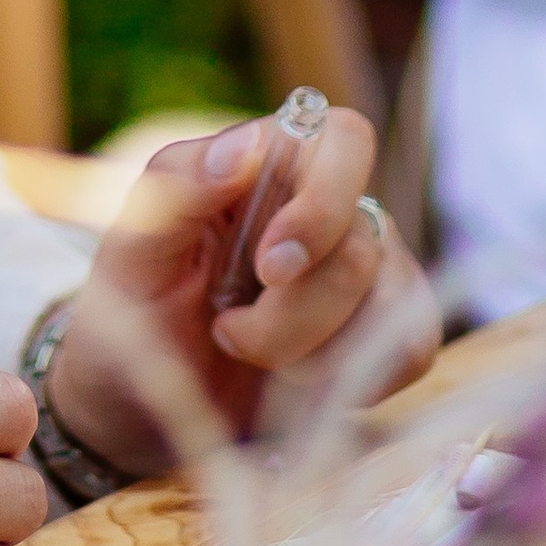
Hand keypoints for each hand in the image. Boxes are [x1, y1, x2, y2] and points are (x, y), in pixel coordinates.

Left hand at [45, 105, 441, 477]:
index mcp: (269, 165)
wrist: (141, 407)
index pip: (345, 138)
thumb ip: (180, 183)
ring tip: (249, 356)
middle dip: (293, 310)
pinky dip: (349, 377)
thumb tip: (250, 143)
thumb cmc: (135, 309)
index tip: (270, 266)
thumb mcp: (134, 245)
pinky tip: (293, 382)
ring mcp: (367, 270)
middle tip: (228, 333)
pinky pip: (411, 347)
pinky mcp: (387, 331)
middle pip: (362, 242)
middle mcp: (330, 208)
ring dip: (311, 352)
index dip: (321, 205)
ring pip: (389, 302)